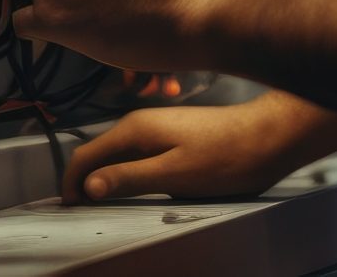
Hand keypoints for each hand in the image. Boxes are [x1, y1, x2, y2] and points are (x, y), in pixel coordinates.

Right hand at [60, 93, 336, 203]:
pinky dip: (124, 172)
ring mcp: (156, 128)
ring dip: (103, 178)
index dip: (70, 183)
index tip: (67, 208)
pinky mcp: (171, 136)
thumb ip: (128, 178)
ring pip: (116, 155)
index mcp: (135, 129)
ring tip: (99, 204)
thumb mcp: (174, 174)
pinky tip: (131, 188)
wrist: (268, 138)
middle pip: (97, 154)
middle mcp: (141, 123)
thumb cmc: (227, 156)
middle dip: (83, 181)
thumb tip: (89, 187)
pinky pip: (135, 155)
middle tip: (78, 212)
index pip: (85, 156)